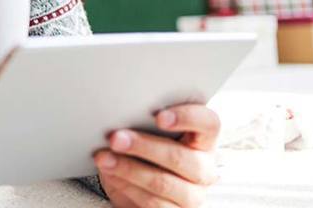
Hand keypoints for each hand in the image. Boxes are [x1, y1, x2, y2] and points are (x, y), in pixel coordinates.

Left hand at [94, 104, 220, 206]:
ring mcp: (192, 195)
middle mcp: (203, 168)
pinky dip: (126, 186)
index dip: (187, 117)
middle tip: (116, 138)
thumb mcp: (148, 133)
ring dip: (128, 169)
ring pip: (162, 182)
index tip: (159, 117)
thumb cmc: (146, 151)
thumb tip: (120, 114)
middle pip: (179, 157)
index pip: (208, 123)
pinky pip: (151, 202)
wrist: (139, 186)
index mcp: (203, 140)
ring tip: (104, 158)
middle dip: (143, 146)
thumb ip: (145, 122)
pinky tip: (111, 175)